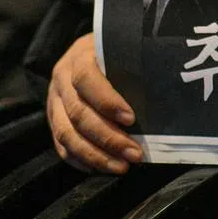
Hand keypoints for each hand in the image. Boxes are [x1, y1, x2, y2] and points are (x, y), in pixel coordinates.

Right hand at [47, 33, 141, 173]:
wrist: (89, 50)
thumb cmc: (117, 51)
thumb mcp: (123, 50)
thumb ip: (134, 66)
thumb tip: (164, 95)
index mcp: (80, 56)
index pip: (87, 79)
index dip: (107, 101)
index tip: (131, 119)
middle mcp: (61, 78)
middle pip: (79, 113)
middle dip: (107, 138)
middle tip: (134, 154)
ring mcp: (54, 100)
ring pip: (67, 133)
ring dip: (95, 155)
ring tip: (121, 167)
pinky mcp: (53, 118)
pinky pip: (61, 144)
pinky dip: (80, 159)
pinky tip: (100, 168)